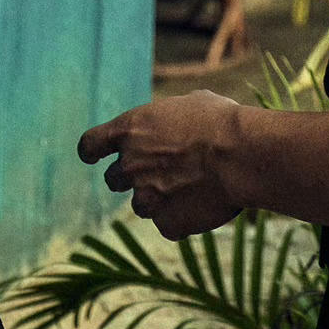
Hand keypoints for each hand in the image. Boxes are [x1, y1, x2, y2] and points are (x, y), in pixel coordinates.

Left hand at [77, 95, 249, 238]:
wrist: (238, 156)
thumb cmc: (220, 122)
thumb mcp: (191, 104)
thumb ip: (171, 119)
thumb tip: (178, 125)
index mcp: (130, 130)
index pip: (90, 144)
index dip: (91, 151)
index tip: (92, 156)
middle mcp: (129, 165)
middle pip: (113, 179)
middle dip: (130, 177)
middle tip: (157, 172)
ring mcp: (146, 198)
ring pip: (141, 205)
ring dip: (157, 199)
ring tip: (189, 187)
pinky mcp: (167, 225)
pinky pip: (168, 224)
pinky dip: (181, 218)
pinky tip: (203, 204)